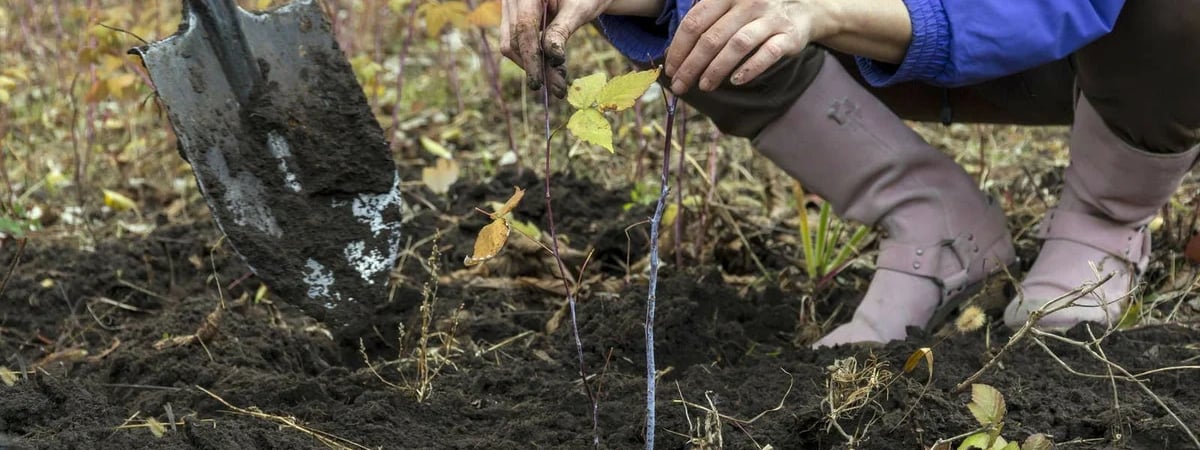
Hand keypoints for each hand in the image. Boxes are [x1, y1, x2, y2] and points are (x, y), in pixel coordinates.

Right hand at [500, 0, 613, 97]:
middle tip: (558, 87)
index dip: (531, 57)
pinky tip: (550, 68)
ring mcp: (510, 8)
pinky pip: (515, 43)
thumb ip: (562, 30)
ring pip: (511, 45)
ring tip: (557, 79)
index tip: (540, 82)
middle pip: (514, 40)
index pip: (524, 27)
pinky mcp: (512, 19)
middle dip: (534, 66)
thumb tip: (552, 58)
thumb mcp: (578, 9)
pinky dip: (531, 58)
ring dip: (532, 65)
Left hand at [663, 0, 833, 93]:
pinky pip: (767, 54)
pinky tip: (736, 81)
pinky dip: (750, 68)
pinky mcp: (788, 36)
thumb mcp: (730, 5)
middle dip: (692, 65)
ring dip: (716, 69)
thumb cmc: (755, 11)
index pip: (695, 21)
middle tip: (680, 85)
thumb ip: (705, 20)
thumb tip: (674, 51)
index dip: (679, 47)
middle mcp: (748, 2)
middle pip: (712, 37)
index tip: (671, 69)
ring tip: (704, 86)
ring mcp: (769, 19)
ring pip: (737, 45)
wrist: (803, 9)